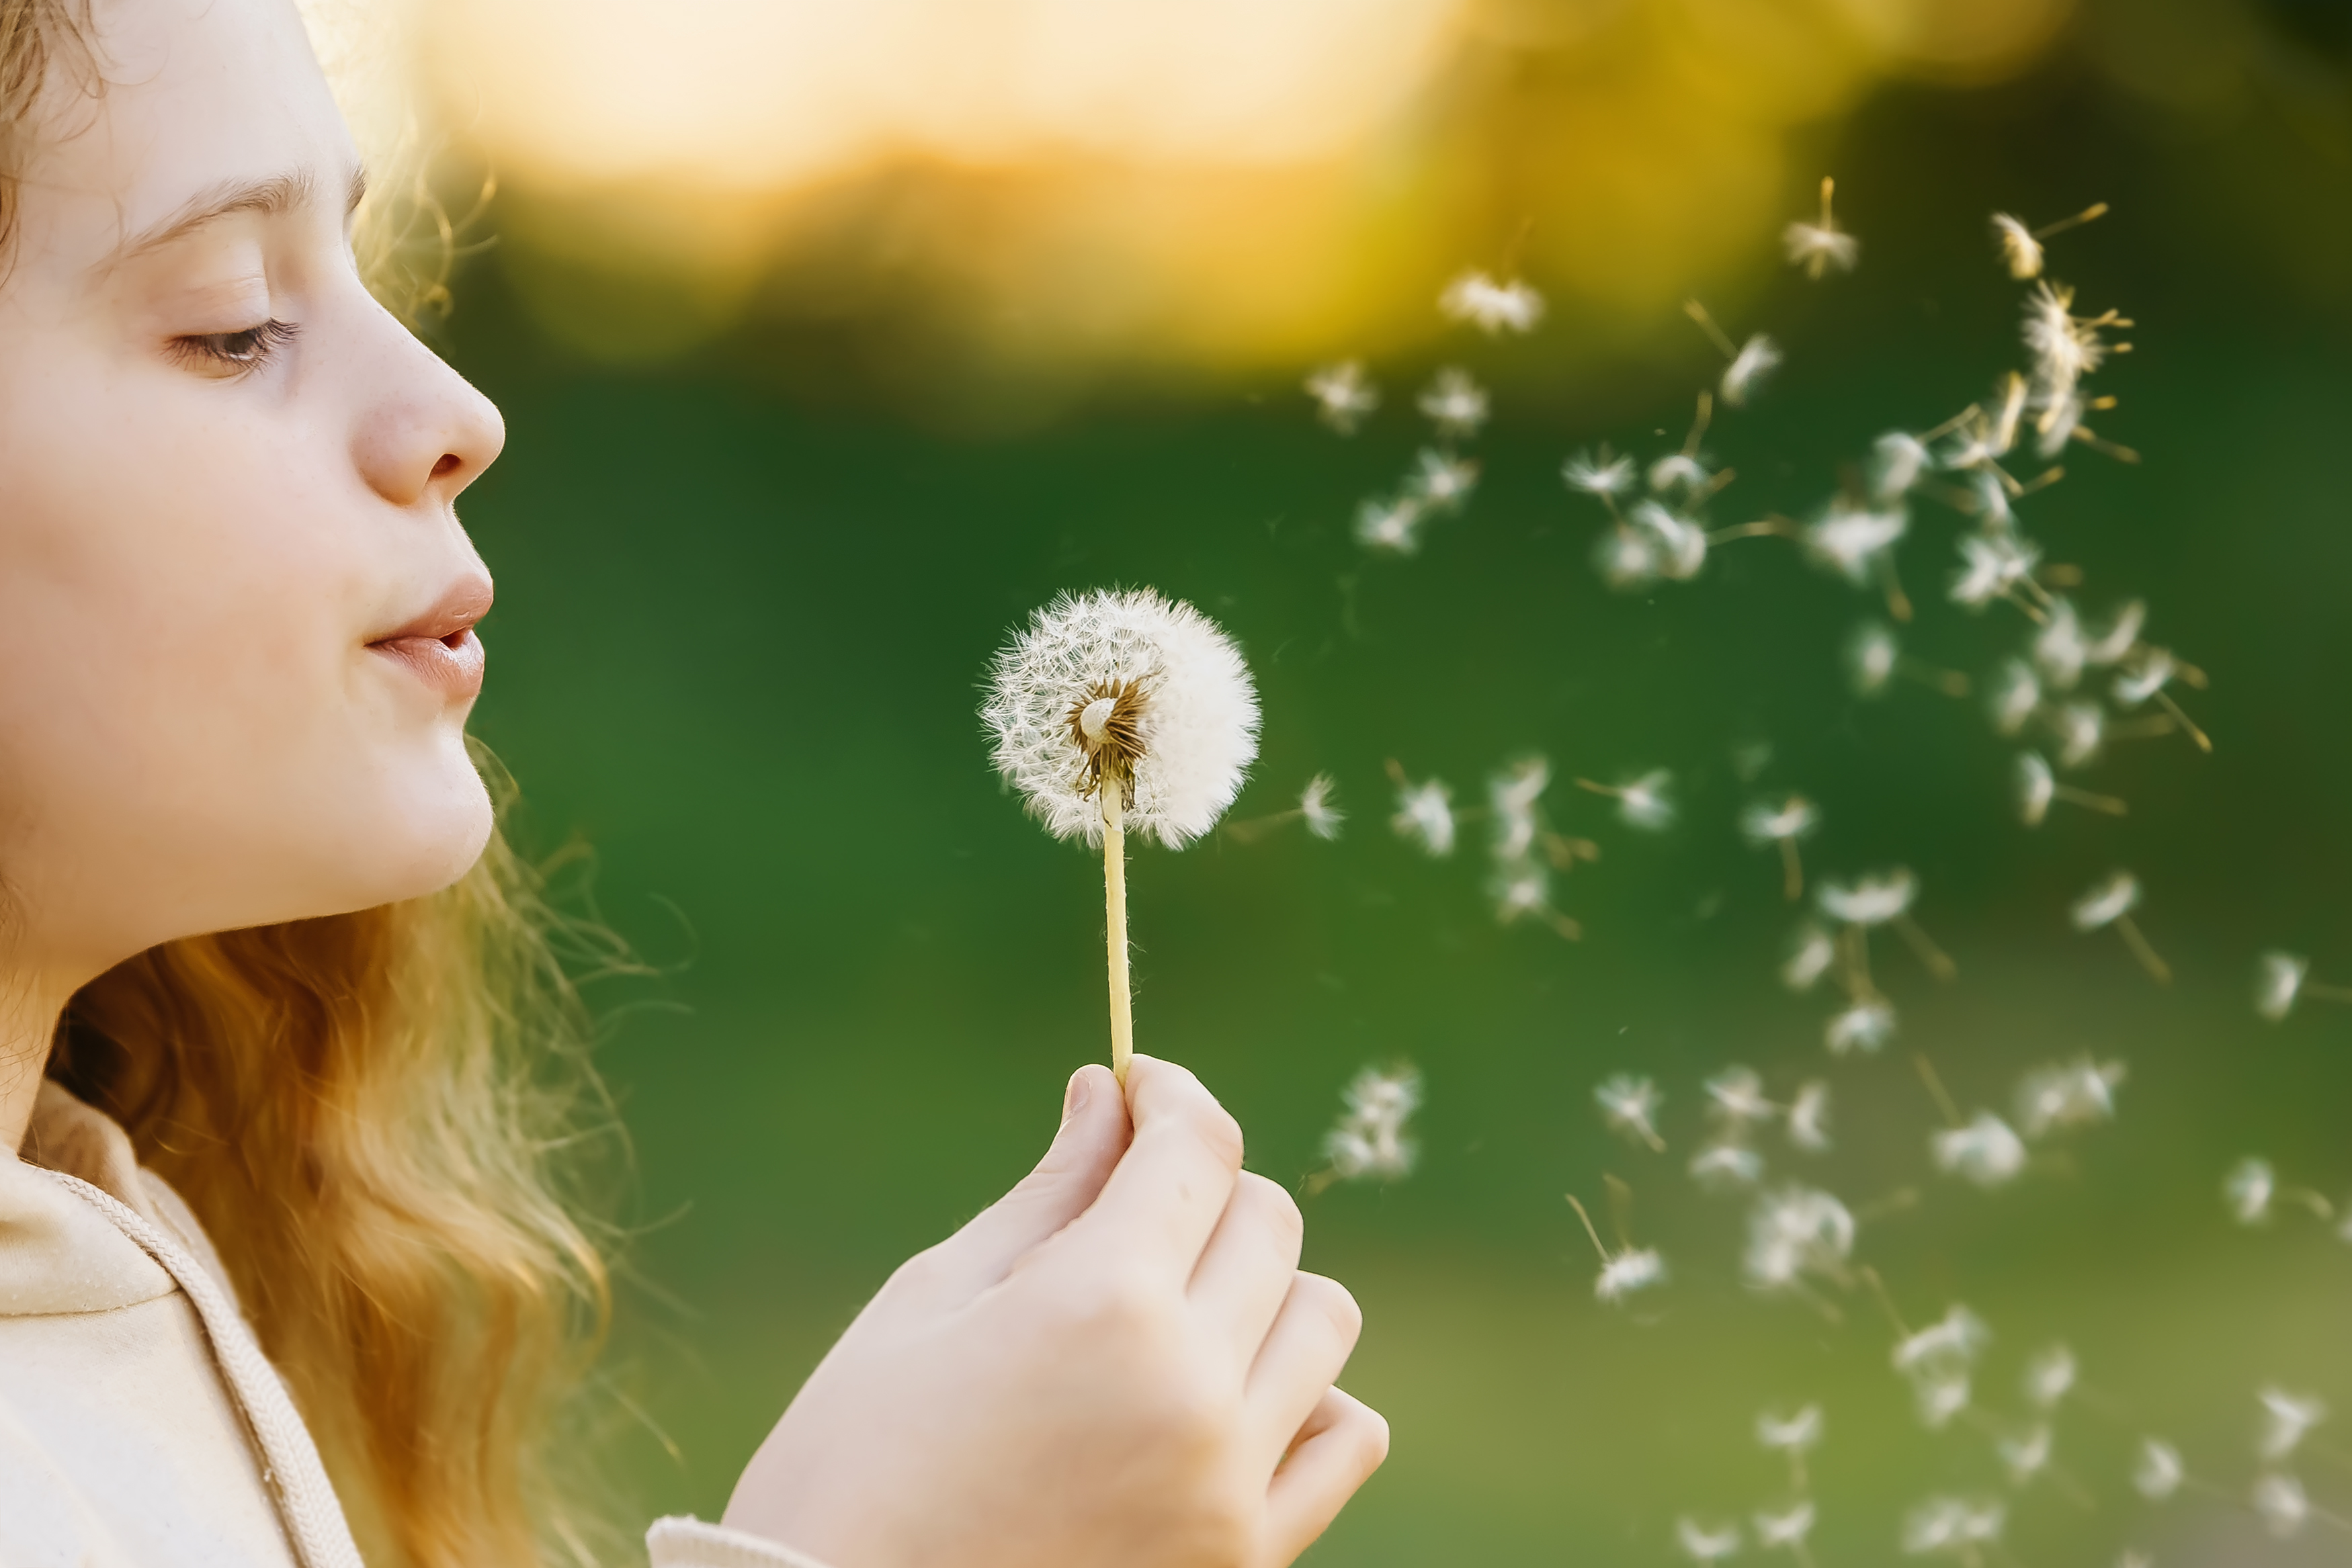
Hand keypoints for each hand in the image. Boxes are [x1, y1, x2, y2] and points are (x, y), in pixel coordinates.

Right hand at [721, 1055, 1387, 1567]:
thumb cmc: (850, 1464)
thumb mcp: (933, 1303)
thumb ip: (1048, 1195)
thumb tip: (1107, 1095)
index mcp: (1103, 1303)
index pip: (1200, 1150)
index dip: (1170, 1096)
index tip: (1137, 1089)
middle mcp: (1191, 1386)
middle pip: (1269, 1222)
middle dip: (1202, 1188)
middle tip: (1129, 1204)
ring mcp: (1230, 1482)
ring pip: (1322, 1319)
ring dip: (1259, 1288)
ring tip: (1170, 1309)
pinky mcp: (1247, 1558)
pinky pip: (1343, 1440)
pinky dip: (1304, 1398)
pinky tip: (1223, 1396)